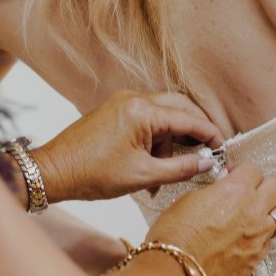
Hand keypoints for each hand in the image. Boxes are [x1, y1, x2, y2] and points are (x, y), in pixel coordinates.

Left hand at [33, 90, 222, 201]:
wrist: (53, 172)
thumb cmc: (92, 174)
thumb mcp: (143, 176)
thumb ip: (181, 168)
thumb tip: (208, 164)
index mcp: (143, 112)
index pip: (188, 118)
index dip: (210, 135)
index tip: (223, 149)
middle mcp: (134, 98)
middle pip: (180, 107)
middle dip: (195, 130)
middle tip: (207, 152)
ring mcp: (123, 102)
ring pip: (163, 114)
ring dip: (172, 139)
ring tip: (168, 172)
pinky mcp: (115, 110)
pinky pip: (146, 119)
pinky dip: (155, 138)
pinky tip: (153, 164)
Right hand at [146, 160, 275, 275]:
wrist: (175, 272)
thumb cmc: (175, 235)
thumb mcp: (189, 199)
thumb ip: (214, 190)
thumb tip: (224, 184)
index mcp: (236, 191)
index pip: (254, 169)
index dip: (241, 170)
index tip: (233, 175)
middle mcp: (253, 212)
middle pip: (275, 187)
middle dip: (262, 185)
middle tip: (247, 191)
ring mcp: (258, 237)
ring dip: (266, 211)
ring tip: (249, 215)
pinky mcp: (256, 259)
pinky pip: (269, 241)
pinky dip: (261, 236)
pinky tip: (244, 237)